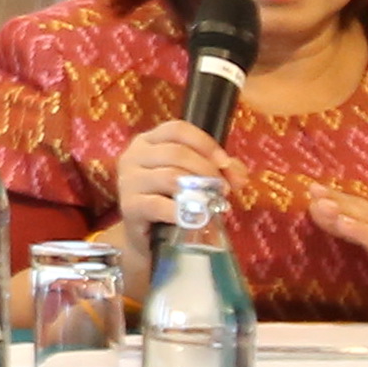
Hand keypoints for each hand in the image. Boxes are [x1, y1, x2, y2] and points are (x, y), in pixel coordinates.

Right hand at [112, 120, 226, 235]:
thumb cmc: (172, 201)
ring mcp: (128, 181)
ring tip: (212, 204)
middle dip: (206, 170)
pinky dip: (181, 212)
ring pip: (169, 176)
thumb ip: (219, 171)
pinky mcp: (129, 206)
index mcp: (148, 141)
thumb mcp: (194, 179)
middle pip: (175, 152)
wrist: (148, 237)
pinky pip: (158, 205)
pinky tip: (195, 218)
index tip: (224, 163)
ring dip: (198, 191)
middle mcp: (133, 156)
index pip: (177, 129)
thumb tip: (238, 175)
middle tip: (223, 189)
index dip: (204, 143)